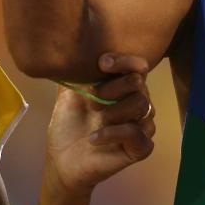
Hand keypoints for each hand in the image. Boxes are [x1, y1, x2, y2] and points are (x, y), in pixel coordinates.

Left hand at [44, 54, 154, 201]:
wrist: (62, 160)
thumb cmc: (68, 125)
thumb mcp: (69, 94)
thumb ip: (77, 71)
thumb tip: (72, 44)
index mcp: (124, 88)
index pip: (138, 66)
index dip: (124, 61)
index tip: (102, 63)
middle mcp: (137, 103)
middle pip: (140, 85)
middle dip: (115, 87)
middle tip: (92, 99)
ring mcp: (141, 126)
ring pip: (143, 107)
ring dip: (114, 111)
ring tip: (93, 118)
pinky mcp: (140, 148)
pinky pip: (137, 134)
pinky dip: (113, 133)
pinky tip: (94, 137)